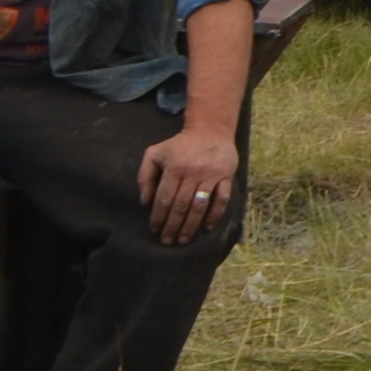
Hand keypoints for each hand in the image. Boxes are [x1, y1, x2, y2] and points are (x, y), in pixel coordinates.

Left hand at [138, 121, 242, 244]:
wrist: (211, 130)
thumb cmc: (179, 145)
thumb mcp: (155, 154)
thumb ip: (144, 177)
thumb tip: (145, 202)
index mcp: (174, 167)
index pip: (164, 199)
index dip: (158, 217)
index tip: (155, 230)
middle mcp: (193, 172)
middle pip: (181, 206)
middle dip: (172, 227)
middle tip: (167, 241)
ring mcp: (211, 175)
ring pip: (199, 206)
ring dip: (191, 226)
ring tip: (183, 240)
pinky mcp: (226, 176)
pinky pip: (222, 199)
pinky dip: (215, 215)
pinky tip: (207, 227)